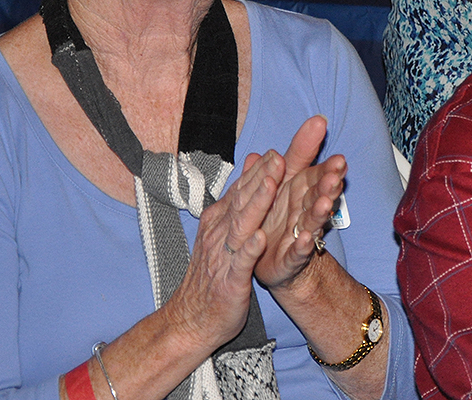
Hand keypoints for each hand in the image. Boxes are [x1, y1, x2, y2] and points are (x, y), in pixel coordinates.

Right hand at [161, 150, 278, 349]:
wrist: (191, 320)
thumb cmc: (212, 276)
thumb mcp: (222, 236)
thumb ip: (235, 205)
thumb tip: (247, 175)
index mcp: (220, 220)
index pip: (241, 190)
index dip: (259, 170)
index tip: (277, 151)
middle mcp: (220, 233)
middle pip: (242, 200)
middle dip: (262, 177)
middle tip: (279, 156)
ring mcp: (223, 256)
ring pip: (242, 225)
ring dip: (257, 203)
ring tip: (272, 183)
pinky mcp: (229, 281)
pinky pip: (240, 262)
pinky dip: (249, 249)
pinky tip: (260, 238)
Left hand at [249, 116, 347, 290]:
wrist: (269, 258)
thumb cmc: (280, 214)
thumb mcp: (287, 176)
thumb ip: (300, 151)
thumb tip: (317, 120)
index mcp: (302, 191)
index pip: (317, 177)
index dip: (329, 170)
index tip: (340, 161)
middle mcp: (304, 212)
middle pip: (318, 197)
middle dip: (327, 188)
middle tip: (335, 178)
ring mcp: (299, 235)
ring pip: (311, 222)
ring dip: (319, 213)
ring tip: (325, 204)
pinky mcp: (290, 258)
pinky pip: (296, 252)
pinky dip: (302, 246)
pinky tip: (305, 239)